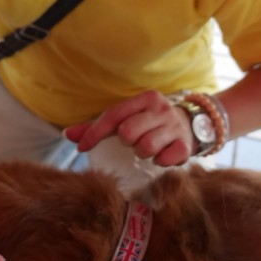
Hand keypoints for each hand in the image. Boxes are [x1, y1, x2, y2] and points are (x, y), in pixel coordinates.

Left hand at [64, 90, 194, 166]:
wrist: (192, 124)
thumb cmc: (150, 122)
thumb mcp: (128, 117)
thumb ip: (98, 127)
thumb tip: (67, 135)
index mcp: (144, 99)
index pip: (113, 115)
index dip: (94, 133)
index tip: (81, 148)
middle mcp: (160, 109)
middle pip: (128, 132)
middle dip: (126, 142)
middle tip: (133, 141)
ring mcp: (174, 126)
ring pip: (145, 146)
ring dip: (142, 152)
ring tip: (147, 147)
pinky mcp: (185, 145)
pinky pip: (164, 159)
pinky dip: (159, 162)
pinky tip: (161, 156)